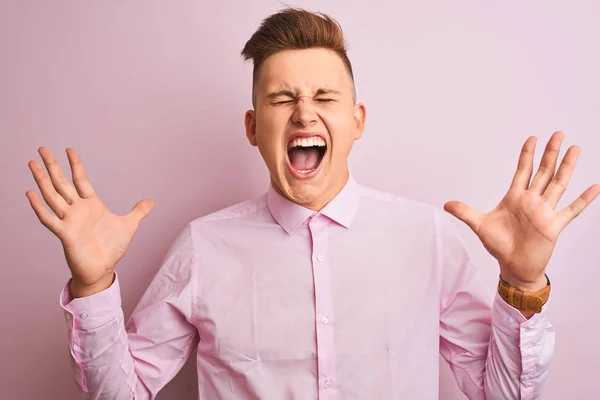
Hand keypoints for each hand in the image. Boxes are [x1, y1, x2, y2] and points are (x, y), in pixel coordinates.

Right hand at [26, 147, 154, 294]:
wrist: (103, 270)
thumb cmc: (112, 249)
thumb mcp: (129, 225)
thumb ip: (138, 212)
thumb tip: (151, 201)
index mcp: (92, 205)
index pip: (81, 180)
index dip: (76, 165)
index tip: (69, 149)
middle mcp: (78, 210)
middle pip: (62, 183)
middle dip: (52, 166)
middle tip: (42, 148)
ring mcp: (69, 220)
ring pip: (52, 196)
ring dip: (42, 180)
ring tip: (32, 163)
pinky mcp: (65, 234)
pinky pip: (49, 218)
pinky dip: (39, 207)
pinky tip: (30, 193)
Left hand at [444, 131, 599, 290]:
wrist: (513, 267)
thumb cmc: (499, 246)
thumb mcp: (479, 225)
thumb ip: (464, 212)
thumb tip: (445, 204)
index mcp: (515, 198)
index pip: (523, 171)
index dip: (527, 155)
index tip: (532, 138)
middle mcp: (532, 201)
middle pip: (543, 172)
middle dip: (550, 153)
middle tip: (558, 133)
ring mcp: (545, 212)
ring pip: (558, 184)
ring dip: (566, 167)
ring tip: (576, 149)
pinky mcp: (554, 225)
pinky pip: (572, 210)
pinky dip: (584, 199)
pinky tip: (595, 186)